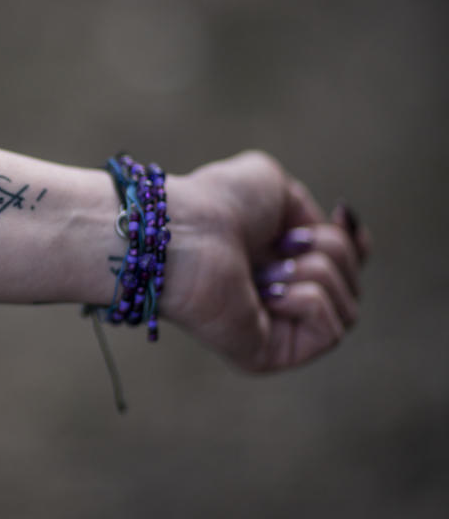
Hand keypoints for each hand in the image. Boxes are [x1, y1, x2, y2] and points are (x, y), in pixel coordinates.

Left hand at [160, 150, 370, 371]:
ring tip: (267, 268)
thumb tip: (330, 234)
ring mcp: (274, 328)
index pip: (341, 268)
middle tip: (284, 243)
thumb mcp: (271, 184)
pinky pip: (331, 329)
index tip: (342, 219)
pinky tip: (268, 291)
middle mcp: (276, 296)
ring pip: (348, 306)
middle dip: (330, 250)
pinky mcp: (269, 354)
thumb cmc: (215, 204)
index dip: (354, 246)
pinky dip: (307, 299)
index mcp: (276, 259)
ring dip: (315, 271)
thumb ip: (304, 208)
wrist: (183, 234)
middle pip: (352, 282)